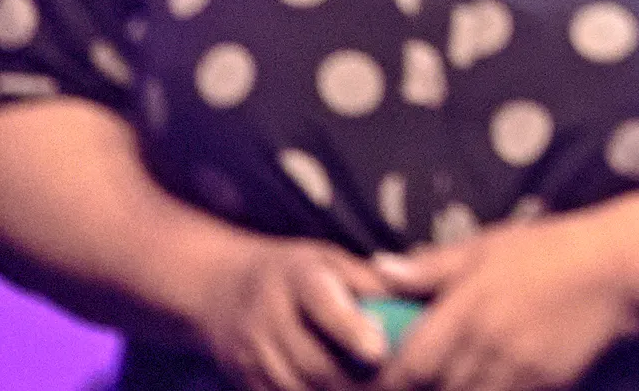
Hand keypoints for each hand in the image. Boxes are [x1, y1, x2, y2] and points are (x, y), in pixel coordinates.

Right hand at [192, 235, 388, 390]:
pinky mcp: (242, 380)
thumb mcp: (331, 260)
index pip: (323, 304)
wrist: (222, 289)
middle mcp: (266, 316)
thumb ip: (370, 282)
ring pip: (299, 388)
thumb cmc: (297, 274)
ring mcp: (250, 353)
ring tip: (376, 388)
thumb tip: (416, 301)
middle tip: (394, 382)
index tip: (379, 351)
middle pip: (313, 361)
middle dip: (356, 379)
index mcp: (297, 277)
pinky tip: (342, 390)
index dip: (351, 329)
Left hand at [371, 214, 635, 390]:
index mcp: (468, 307)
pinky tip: (489, 378)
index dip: (393, 378)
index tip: (386, 377)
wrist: (617, 269)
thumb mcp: (489, 246)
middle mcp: (488, 343)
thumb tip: (381, 271)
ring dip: (458, 389)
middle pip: (437, 389)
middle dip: (424, 386)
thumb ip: (434, 266)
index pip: (412, 364)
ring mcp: (518, 367)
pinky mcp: (545, 383)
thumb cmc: (550, 249)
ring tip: (460, 374)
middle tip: (421, 376)